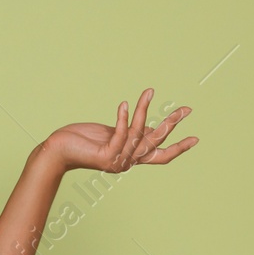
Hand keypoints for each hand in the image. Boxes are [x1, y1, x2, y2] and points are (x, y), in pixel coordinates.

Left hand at [41, 88, 196, 174]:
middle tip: (187, 109)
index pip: (160, 156)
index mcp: (131, 157)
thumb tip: (148, 125)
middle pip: (156, 143)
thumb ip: (129, 132)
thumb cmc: (81, 139)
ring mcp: (117, 161)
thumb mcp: (111, 134)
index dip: (178, 148)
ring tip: (149, 92)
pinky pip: (120, 134)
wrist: (57, 150)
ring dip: (144, 110)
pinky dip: (123, 118)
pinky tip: (123, 104)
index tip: (196, 138)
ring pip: (138, 134)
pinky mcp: (106, 156)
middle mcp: (127, 162)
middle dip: (172, 125)